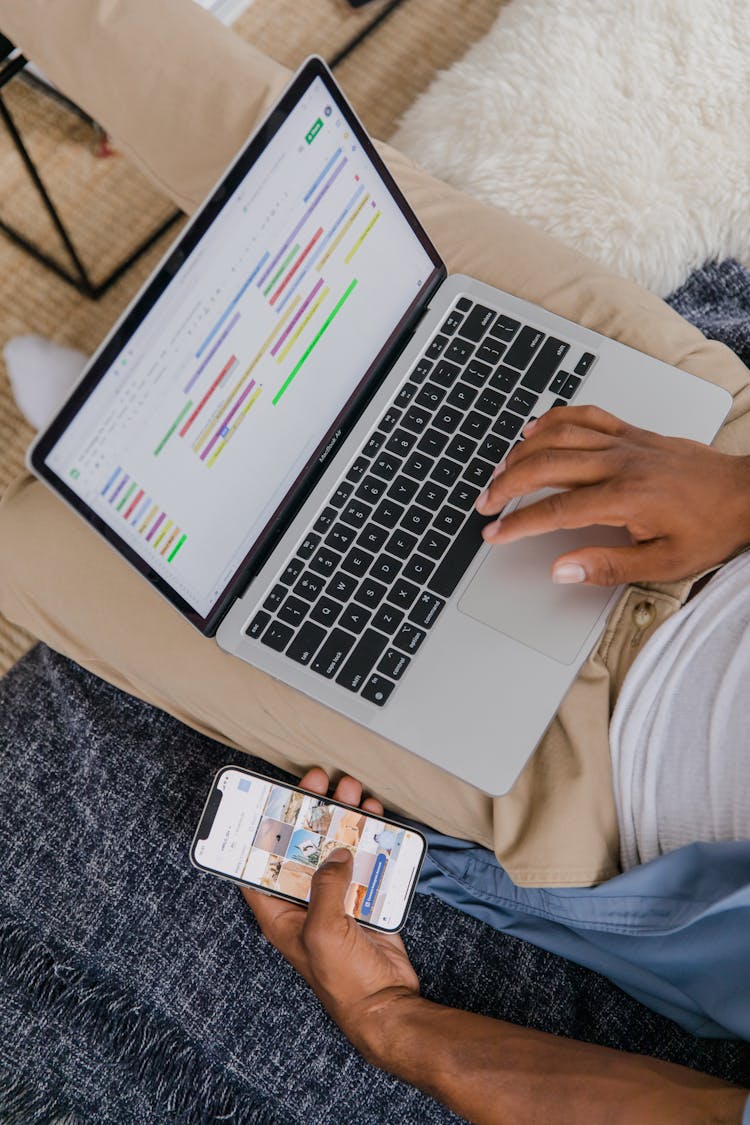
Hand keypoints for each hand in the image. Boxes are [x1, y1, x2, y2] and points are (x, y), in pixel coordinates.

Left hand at [242, 768, 419, 1053]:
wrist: (388, 1004)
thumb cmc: (344, 981)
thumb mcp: (322, 931)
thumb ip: (324, 887)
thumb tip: (337, 853)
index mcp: (280, 912)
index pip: (257, 864)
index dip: (257, 831)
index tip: (264, 797)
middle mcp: (304, 901)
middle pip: (301, 845)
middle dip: (309, 811)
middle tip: (318, 781)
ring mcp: (335, 898)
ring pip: (334, 846)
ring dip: (342, 817)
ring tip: (350, 790)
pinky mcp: (363, 898)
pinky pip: (364, 859)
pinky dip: (369, 836)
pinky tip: (374, 816)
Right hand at [475, 405, 749, 585]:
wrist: (748, 494)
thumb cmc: (711, 529)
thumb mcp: (664, 563)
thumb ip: (607, 566)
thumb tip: (562, 569)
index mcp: (624, 498)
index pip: (555, 510)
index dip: (518, 522)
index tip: (494, 533)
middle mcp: (619, 464)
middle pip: (546, 466)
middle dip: (507, 484)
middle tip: (485, 502)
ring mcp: (625, 443)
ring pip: (559, 435)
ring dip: (523, 451)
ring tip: (499, 470)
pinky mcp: (633, 433)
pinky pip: (586, 416)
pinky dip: (555, 418)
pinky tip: (535, 428)